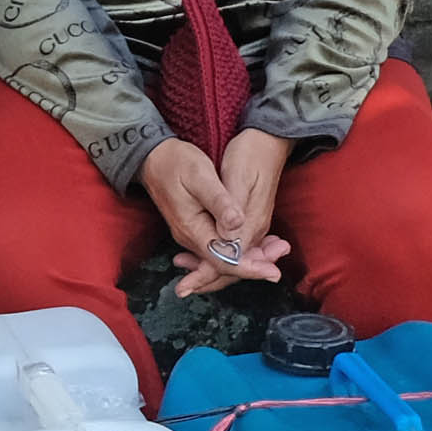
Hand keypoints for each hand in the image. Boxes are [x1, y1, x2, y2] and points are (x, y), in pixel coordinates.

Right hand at [143, 136, 289, 297]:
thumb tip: (237, 224)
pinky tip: (256, 249)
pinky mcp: (196, 229)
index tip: (273, 273)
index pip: (224, 260)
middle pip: (224, 266)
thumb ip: (219, 201)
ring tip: (274, 256)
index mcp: (193, 228)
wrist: (153, 158)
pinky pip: (218, 249)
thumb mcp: (200, 175)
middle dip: (253, 268)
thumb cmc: (177, 162)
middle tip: (278, 270)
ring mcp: (192, 235)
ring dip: (248, 261)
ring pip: (222, 259)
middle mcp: (191, 237)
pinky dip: (238, 252)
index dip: (251, 268)